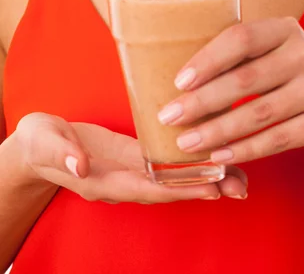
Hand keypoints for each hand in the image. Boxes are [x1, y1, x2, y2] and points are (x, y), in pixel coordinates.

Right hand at [14, 113, 247, 201]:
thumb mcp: (44, 142)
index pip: (147, 187)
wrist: (36, 147)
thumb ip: (62, 154)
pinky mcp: (133, 156)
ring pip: (172, 178)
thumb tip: (81, 166)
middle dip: (203, 187)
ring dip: (204, 177)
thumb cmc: (40, 142)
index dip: (179, 188)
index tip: (209, 187)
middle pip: (168, 188)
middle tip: (240, 184)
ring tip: (239, 175)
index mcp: (103, 180)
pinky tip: (212, 158)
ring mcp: (130, 170)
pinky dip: (189, 163)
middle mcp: (122, 180)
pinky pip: (165, 164)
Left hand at [157, 18, 303, 163]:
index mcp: (285, 28)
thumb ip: (237, 57)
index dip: (207, 60)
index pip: (241, 38)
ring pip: (259, 113)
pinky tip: (219, 156)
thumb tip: (178, 80)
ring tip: (187, 143)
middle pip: (245, 79)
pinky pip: (279, 138)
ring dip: (217, 131)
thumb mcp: (271, 54)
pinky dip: (245, 149)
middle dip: (202, 101)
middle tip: (169, 117)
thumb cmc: (288, 75)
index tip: (178, 83)